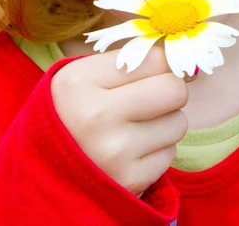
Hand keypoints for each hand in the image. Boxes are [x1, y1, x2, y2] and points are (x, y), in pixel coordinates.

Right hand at [51, 43, 188, 196]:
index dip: (158, 66)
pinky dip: (156, 151)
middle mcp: (95, 116)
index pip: (155, 59)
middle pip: (174, 90)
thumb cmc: (75, 111)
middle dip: (168, 93)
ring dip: (163, 124)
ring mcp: (114, 152)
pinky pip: (170, 154)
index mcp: (79, 82)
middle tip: (146, 101)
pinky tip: (131, 152)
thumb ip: (133, 61)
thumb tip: (191, 67)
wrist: (47, 169)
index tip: (147, 75)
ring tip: (132, 129)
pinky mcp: (130, 179)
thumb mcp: (86, 77)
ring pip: (178, 123)